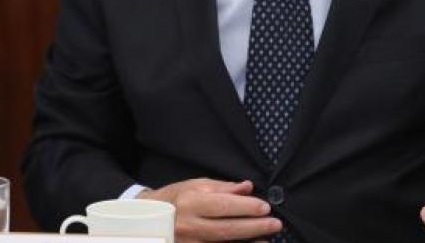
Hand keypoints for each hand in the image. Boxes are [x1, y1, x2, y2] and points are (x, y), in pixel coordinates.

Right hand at [140, 178, 281, 242]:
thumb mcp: (196, 186)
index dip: (246, 207)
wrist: (149, 219)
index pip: (223, 206)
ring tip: (266, 241)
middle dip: (253, 227)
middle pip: (225, 229)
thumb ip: (223, 188)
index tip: (265, 207)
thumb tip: (248, 187)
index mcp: (190, 203)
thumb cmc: (177, 198)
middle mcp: (188, 225)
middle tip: (275, 224)